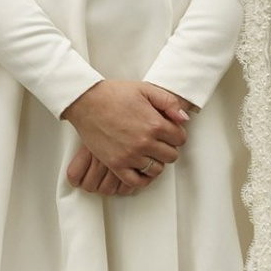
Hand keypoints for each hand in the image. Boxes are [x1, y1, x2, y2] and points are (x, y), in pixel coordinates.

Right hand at [62, 81, 189, 187]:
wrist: (86, 101)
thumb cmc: (114, 93)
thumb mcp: (145, 88)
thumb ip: (169, 102)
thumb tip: (184, 118)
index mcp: (154, 124)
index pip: (180, 138)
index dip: (177, 133)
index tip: (169, 130)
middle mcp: (144, 143)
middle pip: (171, 155)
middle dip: (168, 147)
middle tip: (159, 140)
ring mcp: (130, 156)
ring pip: (156, 169)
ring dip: (156, 161)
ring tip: (149, 151)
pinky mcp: (116, 164)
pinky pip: (136, 182)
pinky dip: (142, 178)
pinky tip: (141, 168)